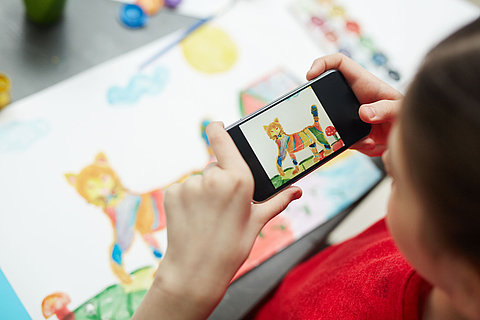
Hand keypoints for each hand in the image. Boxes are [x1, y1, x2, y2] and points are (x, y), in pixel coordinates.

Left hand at [134, 122, 301, 319]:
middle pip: (215, 166)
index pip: (222, 139)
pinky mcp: (172, 194)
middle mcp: (212, 177)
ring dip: (203, 192)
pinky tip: (194, 218)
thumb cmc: (232, 247)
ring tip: (208, 217)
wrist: (196, 272)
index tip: (216, 125)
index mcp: (238, 179)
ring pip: (199, 180)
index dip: (217, 129)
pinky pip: (183, 190)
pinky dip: (188, 200)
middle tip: (223, 205)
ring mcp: (189, 185)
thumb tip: (296, 191)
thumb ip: (277, 201)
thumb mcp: (257, 222)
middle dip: (220, 179)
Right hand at [307, 53, 403, 156]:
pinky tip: (370, 144)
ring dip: (339, 132)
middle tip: (321, 115)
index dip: (322, 63)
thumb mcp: (400, 109)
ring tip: (366, 138)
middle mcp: (352, 98)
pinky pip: (340, 139)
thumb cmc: (406, 115)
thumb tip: (364, 113)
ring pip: (329, 121)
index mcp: (363, 83)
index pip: (339, 64)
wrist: (406, 139)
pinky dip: (354, 144)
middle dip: (319, 104)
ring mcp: (348, 116)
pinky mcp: (348, 133)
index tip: (311, 75)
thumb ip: (386, 109)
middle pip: (325, 93)